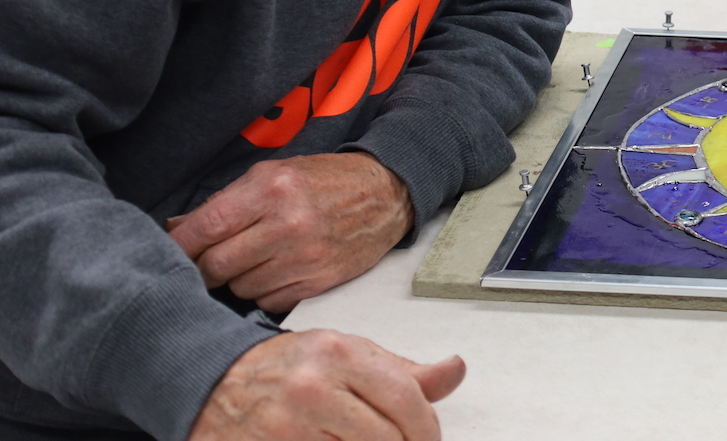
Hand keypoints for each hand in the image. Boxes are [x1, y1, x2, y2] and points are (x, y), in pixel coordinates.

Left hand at [167, 153, 413, 311]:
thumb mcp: (274, 173)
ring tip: (255, 259)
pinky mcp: (318, 283)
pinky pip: (267, 302)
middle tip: (211, 259)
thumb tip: (175, 230)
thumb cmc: (325, 181)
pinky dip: (264, 292)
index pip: (204, 228)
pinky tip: (277, 270)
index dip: (178, 245)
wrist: (386, 195)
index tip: (169, 252)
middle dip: (205, 266)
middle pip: (215, 266)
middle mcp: (287, 224)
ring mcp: (304, 258)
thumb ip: (226, 201)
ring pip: (239, 288)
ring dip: (237, 279)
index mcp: (272, 189)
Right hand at [190, 330, 462, 440]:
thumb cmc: (286, 367)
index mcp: (339, 353)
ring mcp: (286, 426)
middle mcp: (312, 388)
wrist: (211, 380)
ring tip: (360, 440)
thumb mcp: (348, 353)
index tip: (429, 439)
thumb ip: (404, 371)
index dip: (427, 429)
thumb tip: (455, 370)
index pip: (406, 399)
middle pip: (386, 437)